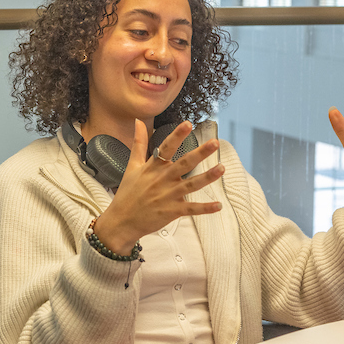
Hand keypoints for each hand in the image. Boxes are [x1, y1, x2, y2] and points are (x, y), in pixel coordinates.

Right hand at [92, 121, 224, 254]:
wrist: (121, 221)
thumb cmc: (127, 193)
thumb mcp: (132, 166)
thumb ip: (138, 143)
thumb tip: (138, 122)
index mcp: (153, 167)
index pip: (167, 147)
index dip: (177, 135)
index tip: (188, 124)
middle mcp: (162, 179)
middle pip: (184, 163)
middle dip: (200, 153)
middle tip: (215, 143)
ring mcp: (168, 196)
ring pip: (191, 184)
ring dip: (207, 177)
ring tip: (222, 168)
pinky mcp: (172, 211)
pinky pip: (191, 209)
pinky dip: (204, 208)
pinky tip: (218, 205)